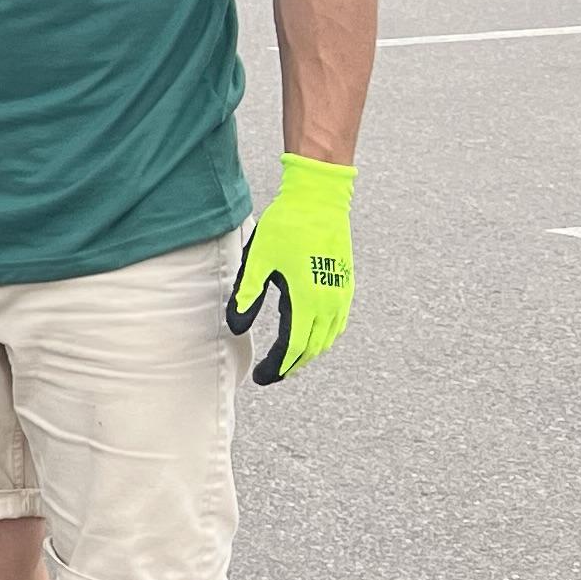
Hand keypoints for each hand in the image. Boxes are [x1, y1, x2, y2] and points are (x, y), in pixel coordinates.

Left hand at [226, 154, 355, 383]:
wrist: (320, 201)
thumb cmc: (286, 227)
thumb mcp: (258, 261)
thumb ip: (247, 295)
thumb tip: (235, 326)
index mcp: (307, 299)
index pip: (292, 347)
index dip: (277, 367)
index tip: (262, 379)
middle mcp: (330, 302)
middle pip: (312, 348)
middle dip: (291, 365)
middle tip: (272, 375)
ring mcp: (341, 294)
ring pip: (327, 338)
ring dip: (308, 352)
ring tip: (287, 360)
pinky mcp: (345, 284)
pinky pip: (337, 322)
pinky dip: (322, 336)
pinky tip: (309, 334)